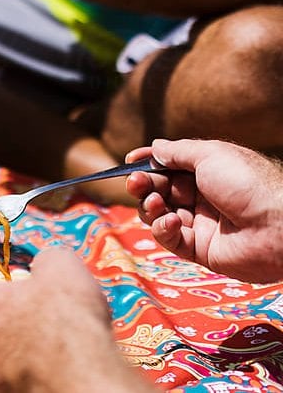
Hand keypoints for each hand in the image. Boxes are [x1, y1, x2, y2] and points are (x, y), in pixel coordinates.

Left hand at [0, 248, 150, 392]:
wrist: (80, 375)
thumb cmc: (67, 321)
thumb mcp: (63, 266)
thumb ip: (48, 258)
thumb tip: (49, 260)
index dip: (6, 294)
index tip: (28, 296)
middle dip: (7, 326)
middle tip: (40, 325)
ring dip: (13, 356)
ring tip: (46, 354)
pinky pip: (7, 387)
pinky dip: (21, 381)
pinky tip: (45, 375)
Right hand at [125, 139, 282, 282]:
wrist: (278, 227)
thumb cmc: (249, 184)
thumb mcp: (211, 155)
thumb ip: (178, 152)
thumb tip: (154, 148)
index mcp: (208, 173)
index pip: (169, 167)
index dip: (148, 164)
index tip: (130, 162)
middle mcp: (203, 198)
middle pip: (159, 190)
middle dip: (144, 185)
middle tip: (136, 183)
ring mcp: (200, 224)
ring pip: (159, 215)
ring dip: (150, 207)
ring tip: (156, 203)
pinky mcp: (199, 249)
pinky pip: (170, 238)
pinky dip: (163, 229)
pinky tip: (171, 221)